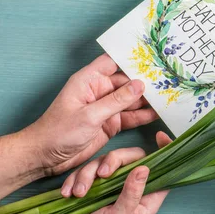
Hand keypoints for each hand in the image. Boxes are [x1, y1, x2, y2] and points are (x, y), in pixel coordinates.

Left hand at [28, 54, 157, 175]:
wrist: (45, 157)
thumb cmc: (58, 132)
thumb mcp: (90, 115)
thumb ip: (117, 100)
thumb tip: (140, 85)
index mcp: (89, 81)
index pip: (113, 61)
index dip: (131, 57)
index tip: (152, 56)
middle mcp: (99, 91)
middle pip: (127, 82)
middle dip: (146, 82)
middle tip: (168, 81)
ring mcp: (106, 108)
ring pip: (132, 100)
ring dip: (148, 100)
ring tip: (169, 97)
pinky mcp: (110, 123)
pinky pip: (131, 116)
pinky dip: (143, 116)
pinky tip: (158, 114)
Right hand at [45, 132, 172, 213]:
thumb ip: (132, 195)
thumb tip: (145, 168)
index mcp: (146, 196)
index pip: (162, 169)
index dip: (164, 151)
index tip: (159, 136)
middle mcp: (131, 187)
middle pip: (131, 158)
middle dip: (113, 162)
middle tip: (101, 175)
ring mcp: (112, 184)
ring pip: (105, 162)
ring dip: (88, 175)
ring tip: (79, 194)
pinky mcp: (94, 185)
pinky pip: (87, 171)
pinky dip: (76, 180)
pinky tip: (69, 193)